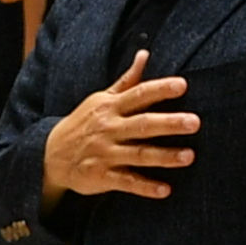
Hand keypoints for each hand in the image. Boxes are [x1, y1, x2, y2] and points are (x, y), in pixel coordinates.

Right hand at [43, 54, 198, 202]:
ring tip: (189, 156)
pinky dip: (145, 187)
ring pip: (139, 154)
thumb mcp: (101, 99)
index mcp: (111, 107)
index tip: (183, 85)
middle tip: (195, 122)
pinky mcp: (102, 176)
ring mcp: (105, 153)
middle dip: (169, 123)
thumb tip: (145, 54)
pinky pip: (127, 182)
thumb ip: (127, 80)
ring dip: (164, 156)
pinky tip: (166, 190)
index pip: (139, 94)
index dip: (160, 89)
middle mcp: (109, 128)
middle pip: (142, 124)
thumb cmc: (84, 123)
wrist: (50, 154)